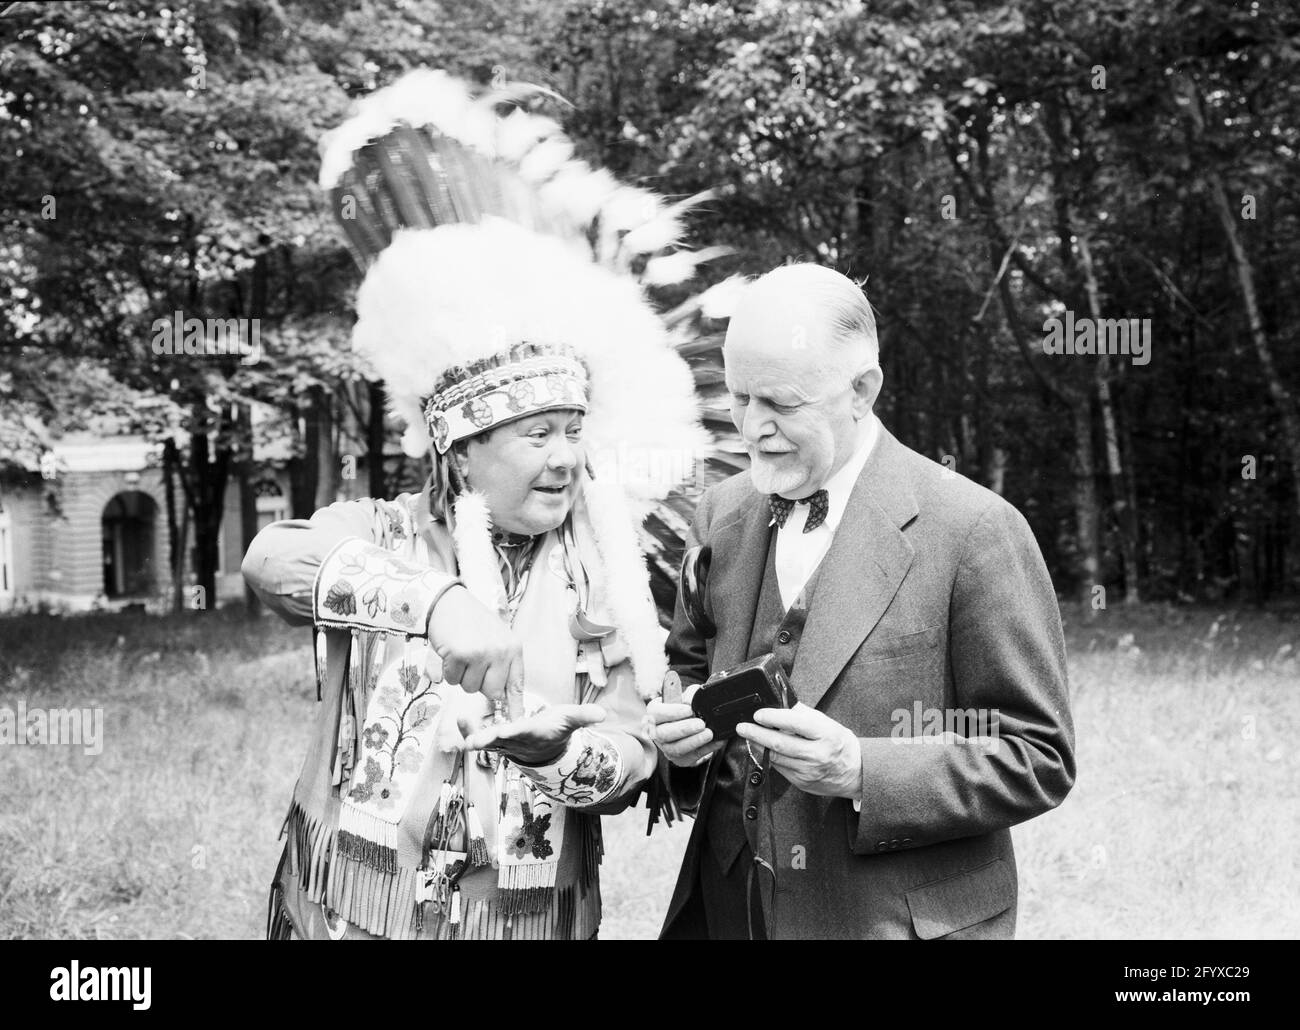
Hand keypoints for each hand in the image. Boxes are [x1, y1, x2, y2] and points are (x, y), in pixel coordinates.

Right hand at [426, 585, 524, 711]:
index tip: (516, 723)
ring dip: (462, 676)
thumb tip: (501, 699)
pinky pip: (452, 680)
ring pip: (469, 688)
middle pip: (492, 692)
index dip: (515, 707)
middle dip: (479, 684)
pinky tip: (450, 652)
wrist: (448, 601)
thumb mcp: (496, 639)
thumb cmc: (472, 622)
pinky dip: (447, 670)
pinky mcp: (460, 655)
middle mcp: (500, 652)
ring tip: (462, 654)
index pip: (517, 685)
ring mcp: (481, 653)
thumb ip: (502, 665)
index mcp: (513, 648)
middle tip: (472, 664)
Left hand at [463, 703, 605, 765]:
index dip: (513, 733)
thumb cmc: (556, 728)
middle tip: (472, 741)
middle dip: (486, 740)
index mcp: (532, 732)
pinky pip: (477, 734)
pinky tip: (457, 718)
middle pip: (498, 741)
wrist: (544, 750)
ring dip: (470, 732)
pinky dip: (466, 729)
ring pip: (483, 739)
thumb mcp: (571, 719)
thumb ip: (584, 716)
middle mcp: (515, 740)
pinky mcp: (492, 739)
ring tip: (458, 720)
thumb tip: (603, 714)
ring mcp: (501, 742)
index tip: (503, 731)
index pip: (522, 732)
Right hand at [649, 687, 724, 767]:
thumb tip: (692, 702)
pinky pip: (692, 756)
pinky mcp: (681, 759)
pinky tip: (717, 741)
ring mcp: (667, 748)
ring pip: (676, 749)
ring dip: (694, 741)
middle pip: (663, 734)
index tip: (689, 710)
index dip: (672, 712)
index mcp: (655, 714)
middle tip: (700, 724)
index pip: (656, 713)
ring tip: (709, 733)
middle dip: (684, 729)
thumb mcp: (688, 696)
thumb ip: (689, 696)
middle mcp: (657, 732)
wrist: (694, 724)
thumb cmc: (687, 707)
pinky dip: (707, 748)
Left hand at [736, 704, 861, 798]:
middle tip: (742, 727)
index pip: (795, 723)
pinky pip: (779, 768)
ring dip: (758, 746)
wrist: (856, 772)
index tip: (758, 714)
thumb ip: (802, 713)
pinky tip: (763, 749)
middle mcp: (817, 754)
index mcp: (826, 734)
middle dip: (756, 734)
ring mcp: (809, 771)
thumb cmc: (838, 742)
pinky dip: (769, 757)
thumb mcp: (826, 723)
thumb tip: (778, 702)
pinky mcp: (802, 783)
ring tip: (749, 736)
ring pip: (776, 758)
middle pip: (780, 744)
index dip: (773, 717)